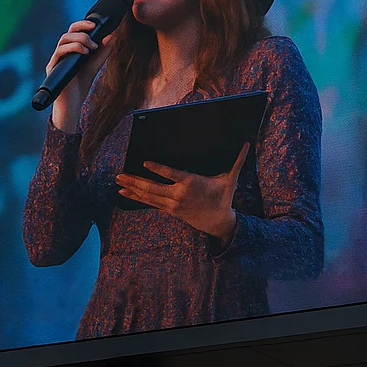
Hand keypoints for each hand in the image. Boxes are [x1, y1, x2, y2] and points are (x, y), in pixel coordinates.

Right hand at [47, 20, 114, 132]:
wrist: (71, 105)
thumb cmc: (80, 86)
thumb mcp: (95, 66)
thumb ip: (102, 52)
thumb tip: (111, 36)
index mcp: (70, 50)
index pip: (74, 31)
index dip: (83, 24)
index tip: (96, 24)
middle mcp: (62, 52)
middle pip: (68, 32)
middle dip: (81, 27)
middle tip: (94, 29)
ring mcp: (56, 59)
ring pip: (64, 39)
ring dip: (80, 39)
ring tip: (92, 46)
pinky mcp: (53, 67)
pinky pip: (60, 51)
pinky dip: (73, 48)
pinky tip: (85, 52)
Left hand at [115, 144, 249, 243]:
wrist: (218, 222)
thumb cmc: (223, 197)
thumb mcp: (230, 179)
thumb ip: (237, 161)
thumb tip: (247, 144)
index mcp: (191, 183)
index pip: (171, 174)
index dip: (158, 169)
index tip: (145, 162)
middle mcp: (179, 195)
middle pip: (153, 187)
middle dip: (135, 181)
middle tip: (120, 175)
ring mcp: (172, 204)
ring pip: (149, 196)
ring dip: (132, 189)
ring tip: (118, 183)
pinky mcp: (170, 210)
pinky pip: (150, 203)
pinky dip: (137, 198)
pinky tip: (125, 194)